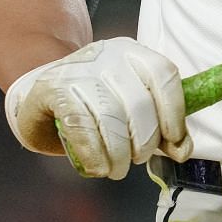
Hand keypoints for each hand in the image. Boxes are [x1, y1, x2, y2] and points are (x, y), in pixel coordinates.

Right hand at [4, 38, 192, 178]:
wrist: (39, 93)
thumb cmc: (93, 105)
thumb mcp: (130, 110)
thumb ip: (159, 127)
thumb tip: (183, 150)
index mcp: (133, 53)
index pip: (164, 75)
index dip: (174, 111)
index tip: (173, 142)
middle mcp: (109, 54)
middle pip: (138, 102)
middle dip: (143, 142)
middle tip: (135, 160)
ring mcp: (79, 69)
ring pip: (110, 117)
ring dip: (118, 154)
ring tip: (116, 169)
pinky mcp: (54, 88)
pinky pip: (81, 128)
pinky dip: (94, 155)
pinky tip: (98, 168)